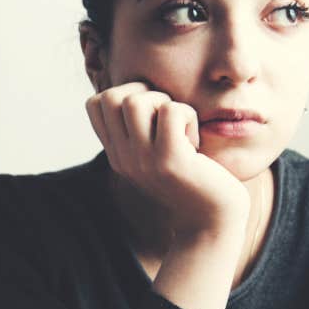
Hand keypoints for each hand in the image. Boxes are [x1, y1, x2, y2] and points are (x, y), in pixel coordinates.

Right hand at [85, 82, 249, 241]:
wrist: (214, 220)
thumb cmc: (193, 177)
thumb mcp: (157, 153)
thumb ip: (141, 128)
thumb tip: (138, 88)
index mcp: (117, 154)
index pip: (94, 104)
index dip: (123, 94)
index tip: (149, 113)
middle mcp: (124, 158)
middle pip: (111, 97)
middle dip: (143, 93)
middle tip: (166, 117)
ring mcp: (144, 160)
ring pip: (136, 101)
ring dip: (166, 103)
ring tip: (180, 128)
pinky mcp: (171, 160)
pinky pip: (172, 111)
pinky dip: (188, 116)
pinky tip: (195, 142)